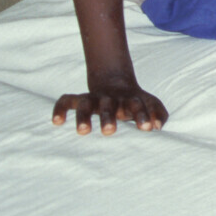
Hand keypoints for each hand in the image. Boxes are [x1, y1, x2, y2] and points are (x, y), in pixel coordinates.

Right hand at [52, 82, 167, 134]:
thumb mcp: (151, 104)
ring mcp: (93, 98)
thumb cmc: (135, 102)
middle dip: (108, 117)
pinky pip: (66, 101)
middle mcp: (110, 99)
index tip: (148, 128)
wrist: (116, 84)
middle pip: (108, 105)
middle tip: (109, 131)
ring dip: (84, 116)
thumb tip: (158, 126)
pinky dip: (60, 108)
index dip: (142, 115)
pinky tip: (57, 121)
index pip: (136, 105)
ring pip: (85, 104)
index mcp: (129, 99)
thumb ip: (158, 114)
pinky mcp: (79, 100)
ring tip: (83, 131)